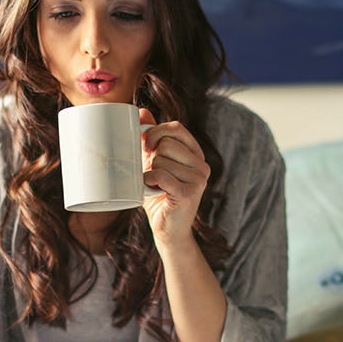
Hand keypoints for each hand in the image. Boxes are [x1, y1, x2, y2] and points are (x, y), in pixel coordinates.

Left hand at [139, 108, 209, 250]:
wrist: (167, 229)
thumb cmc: (159, 195)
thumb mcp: (154, 162)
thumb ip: (151, 138)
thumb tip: (141, 112)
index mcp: (195, 153)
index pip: (176, 127)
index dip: (156, 131)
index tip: (146, 145)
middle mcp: (202, 164)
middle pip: (167, 143)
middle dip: (152, 156)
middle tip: (151, 172)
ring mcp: (199, 179)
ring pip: (162, 160)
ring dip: (150, 172)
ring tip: (155, 185)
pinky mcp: (190, 193)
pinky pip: (162, 175)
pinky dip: (149, 180)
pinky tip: (150, 188)